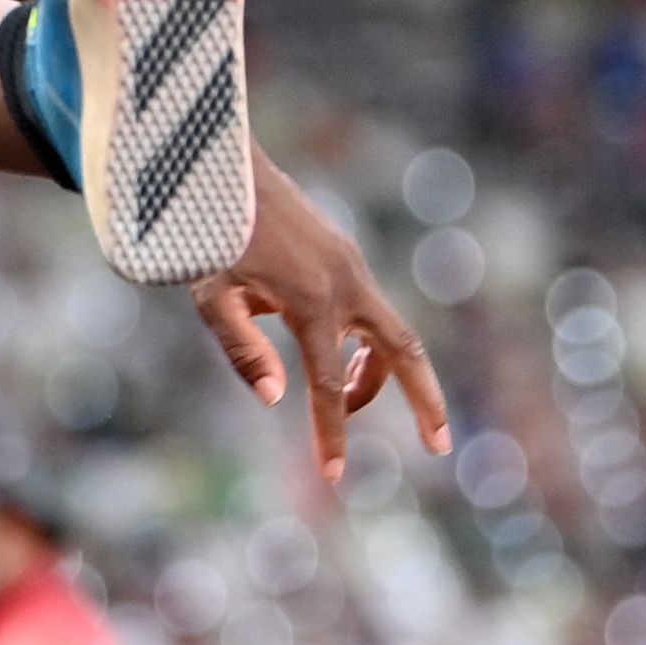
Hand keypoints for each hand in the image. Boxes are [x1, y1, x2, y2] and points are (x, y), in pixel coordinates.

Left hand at [192, 148, 451, 483]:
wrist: (222, 167)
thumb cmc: (207, 235)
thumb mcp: (211, 295)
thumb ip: (243, 349)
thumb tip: (278, 399)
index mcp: (311, 302)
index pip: (329, 384)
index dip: (330, 433)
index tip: (333, 477)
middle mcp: (345, 284)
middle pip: (405, 351)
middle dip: (426, 400)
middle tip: (439, 446)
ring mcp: (350, 266)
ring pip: (390, 331)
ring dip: (378, 372)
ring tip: (348, 401)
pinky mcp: (344, 255)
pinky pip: (366, 309)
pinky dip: (360, 341)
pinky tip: (330, 350)